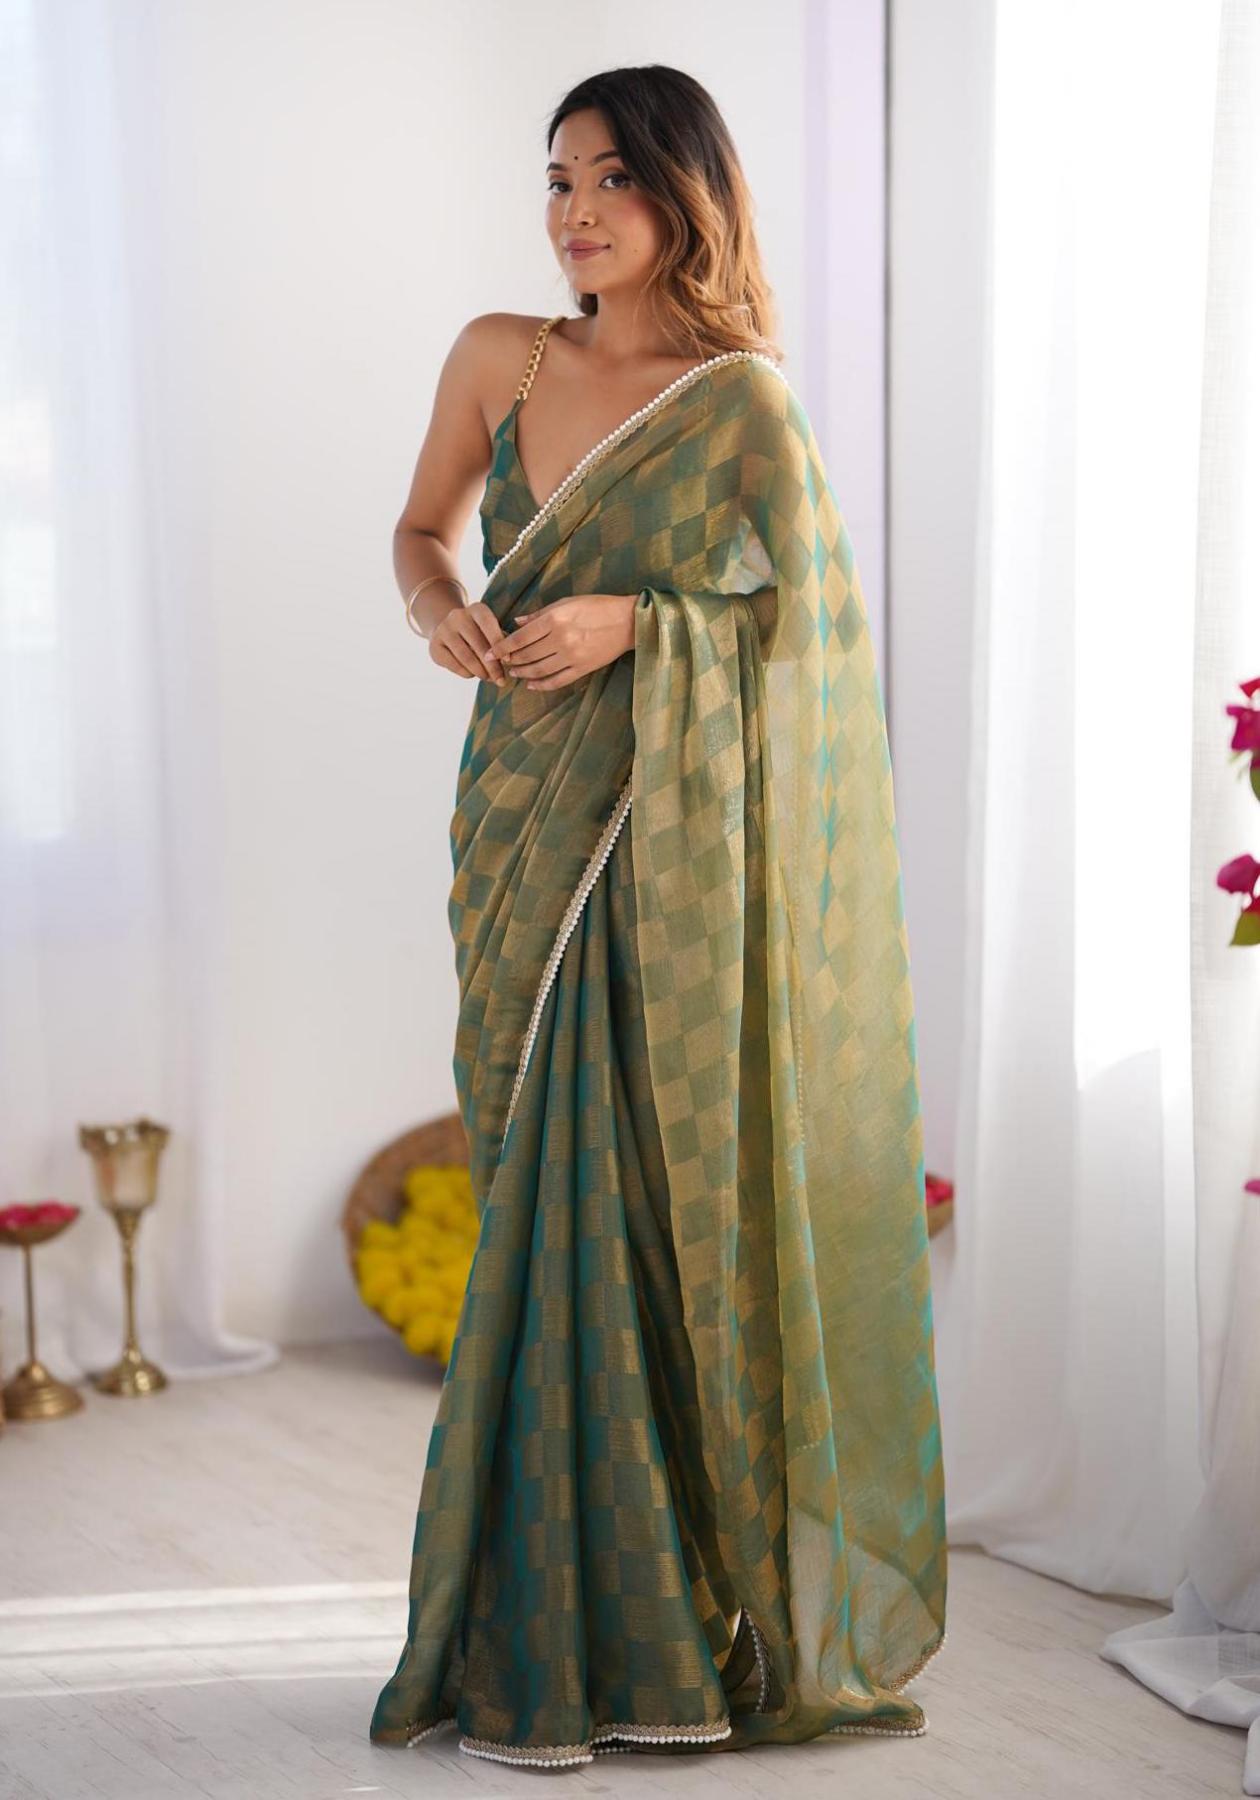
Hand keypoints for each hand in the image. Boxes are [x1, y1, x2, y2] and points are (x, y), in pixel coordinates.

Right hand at [428, 600, 510, 684]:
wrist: (448, 631)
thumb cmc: (480, 634)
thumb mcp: (491, 632)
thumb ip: (500, 643)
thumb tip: (506, 662)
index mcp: (476, 609)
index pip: (489, 624)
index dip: (499, 644)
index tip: (508, 661)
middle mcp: (458, 616)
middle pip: (478, 644)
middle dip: (492, 666)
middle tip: (501, 681)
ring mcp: (444, 630)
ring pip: (466, 656)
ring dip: (480, 672)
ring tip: (489, 679)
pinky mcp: (434, 646)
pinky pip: (454, 665)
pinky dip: (466, 673)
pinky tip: (473, 674)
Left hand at [496, 594, 636, 690]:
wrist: (628, 622)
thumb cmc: (597, 607)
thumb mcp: (567, 602)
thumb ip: (539, 614)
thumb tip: (517, 622)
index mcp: (555, 619)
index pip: (520, 638)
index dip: (502, 647)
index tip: (490, 652)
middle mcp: (561, 639)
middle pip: (526, 655)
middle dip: (510, 661)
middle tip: (502, 663)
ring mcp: (572, 656)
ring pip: (539, 670)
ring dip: (523, 673)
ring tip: (515, 672)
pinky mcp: (583, 669)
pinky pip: (557, 681)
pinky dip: (542, 685)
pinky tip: (532, 685)